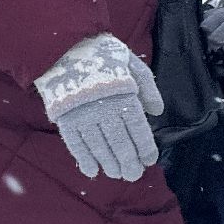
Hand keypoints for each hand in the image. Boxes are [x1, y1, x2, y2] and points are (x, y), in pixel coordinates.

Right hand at [34, 33, 163, 179]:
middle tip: (135, 175)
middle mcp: (104, 110)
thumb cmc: (104, 55)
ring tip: (118, 174)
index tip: (150, 159)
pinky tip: (93, 171)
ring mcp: (83, 117)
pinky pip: (76, 145)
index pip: (138, 129)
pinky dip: (85, 160)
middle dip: (129, 162)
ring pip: (99, 148)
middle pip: (120, 144)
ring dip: (110, 164)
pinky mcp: (65, 120)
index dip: (145, 147)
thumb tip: (157, 112)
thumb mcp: (133, 64)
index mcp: (124, 96)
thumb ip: (148, 88)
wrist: (65, 48)